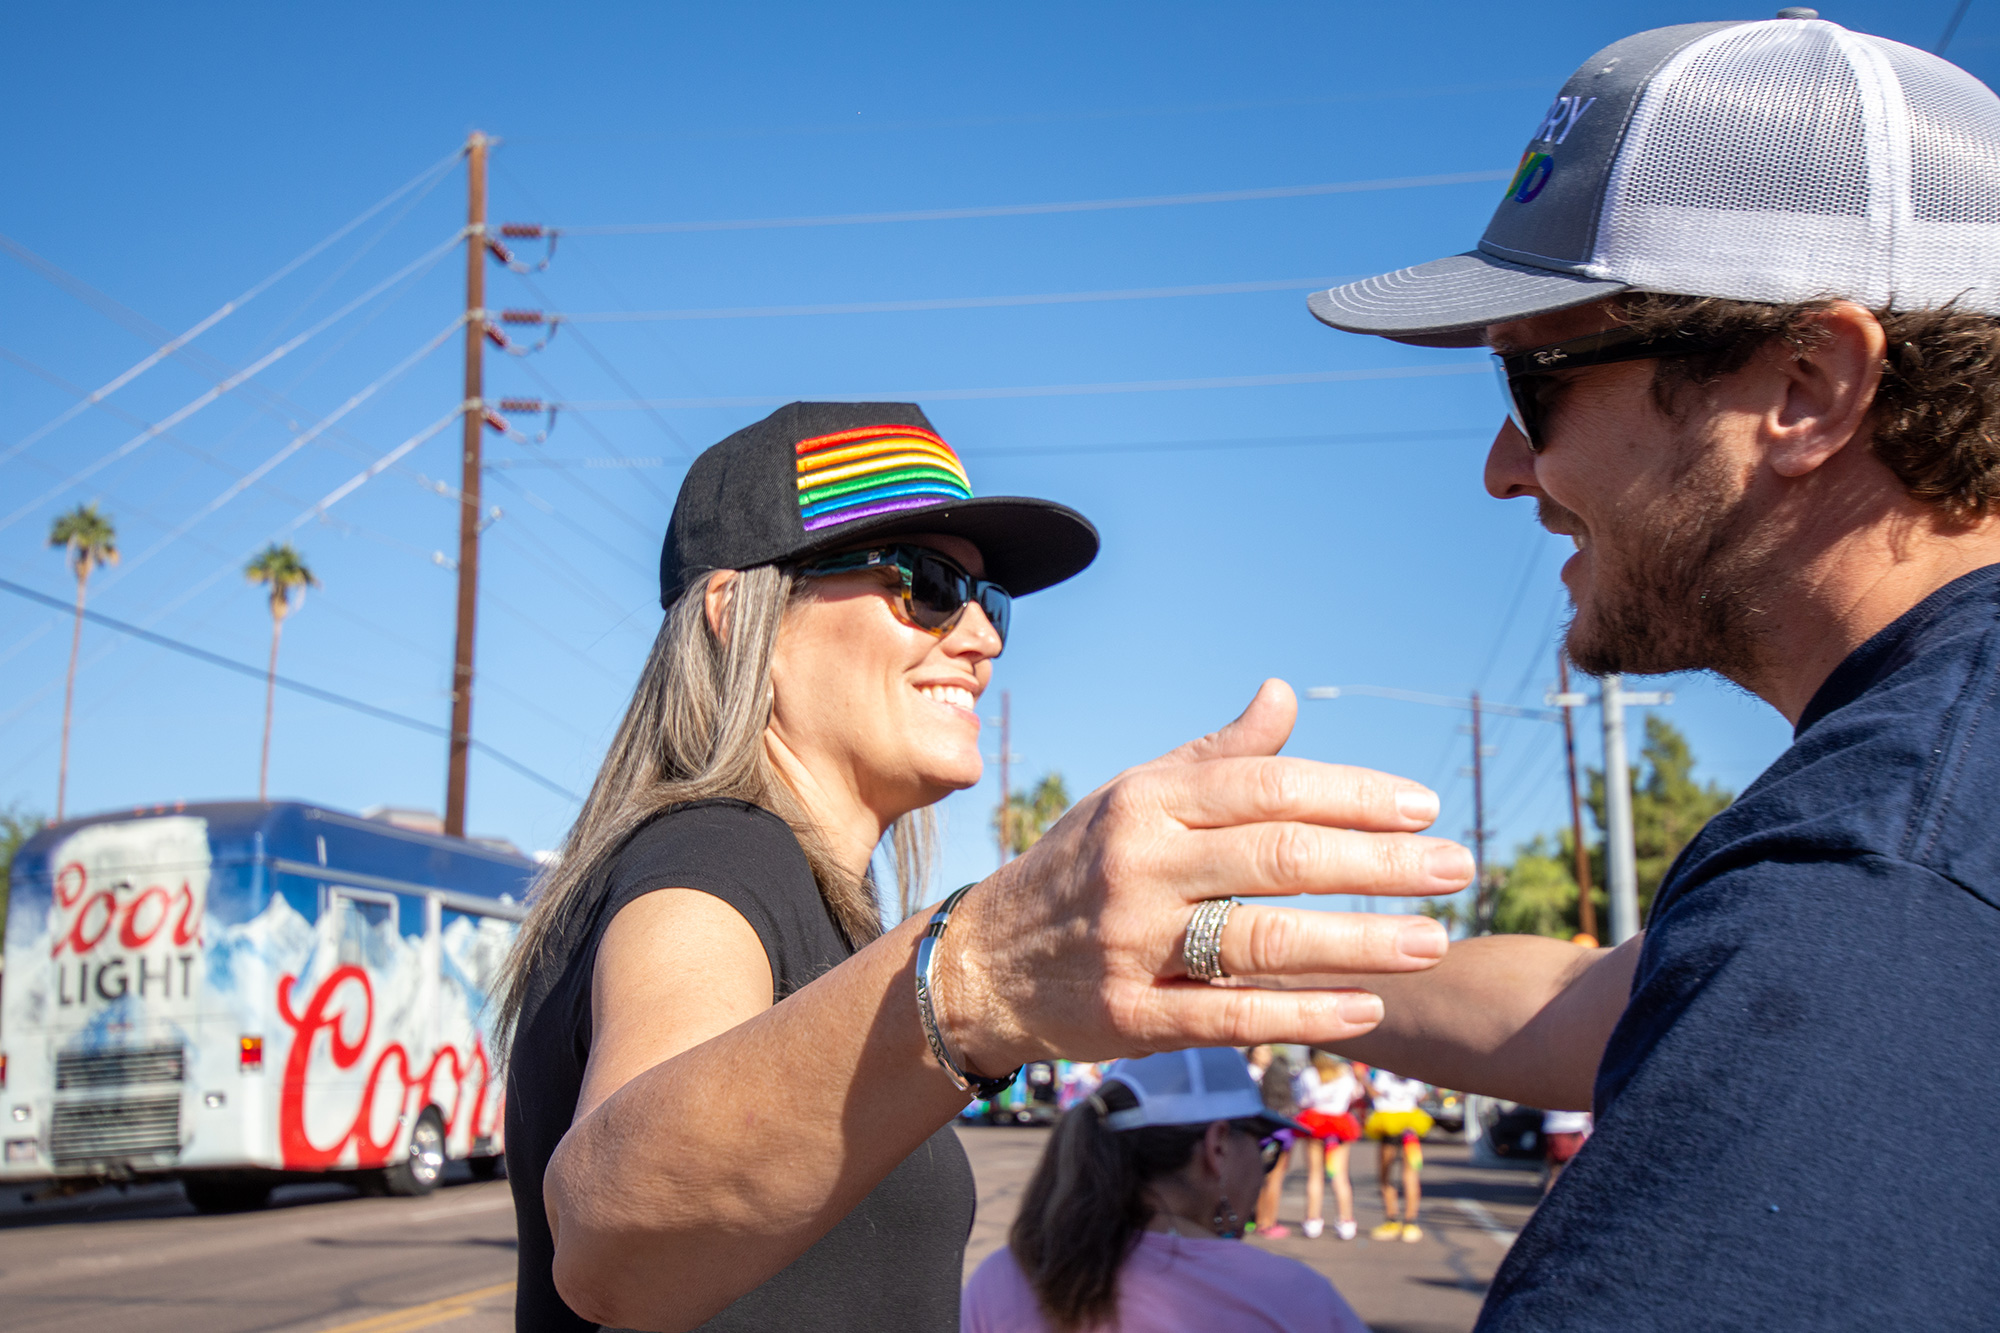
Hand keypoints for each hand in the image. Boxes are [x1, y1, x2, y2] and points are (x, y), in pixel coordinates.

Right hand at [941, 680, 1471, 1069]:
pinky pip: (1230, 1014)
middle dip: (1378, 863)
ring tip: (1432, 940)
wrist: (983, 961)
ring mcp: (1133, 942)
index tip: (1424, 807)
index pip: (1267, 787)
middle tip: (1456, 867)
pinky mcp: (1130, 1015)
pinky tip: (1366, 1009)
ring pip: (1263, 939)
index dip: (1352, 796)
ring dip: (1359, 942)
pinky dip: (1304, 1014)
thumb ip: (1216, 756)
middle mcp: (1140, 865)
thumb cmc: (1080, 866)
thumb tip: (1283, 694)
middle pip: (1278, 858)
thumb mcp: (1133, 796)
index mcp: (1147, 801)